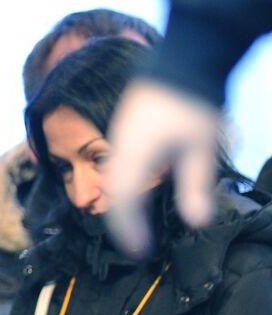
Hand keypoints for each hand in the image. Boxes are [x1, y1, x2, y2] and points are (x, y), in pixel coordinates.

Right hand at [105, 80, 221, 256]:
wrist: (181, 63)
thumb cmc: (193, 104)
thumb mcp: (202, 149)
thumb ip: (196, 186)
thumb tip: (198, 221)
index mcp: (135, 156)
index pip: (124, 203)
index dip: (129, 230)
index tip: (139, 251)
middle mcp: (119, 150)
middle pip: (113, 195)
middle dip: (122, 222)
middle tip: (137, 243)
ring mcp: (118, 139)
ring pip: (112, 181)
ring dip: (122, 205)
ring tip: (137, 223)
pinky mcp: (124, 132)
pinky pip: (115, 168)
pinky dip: (123, 187)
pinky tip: (138, 193)